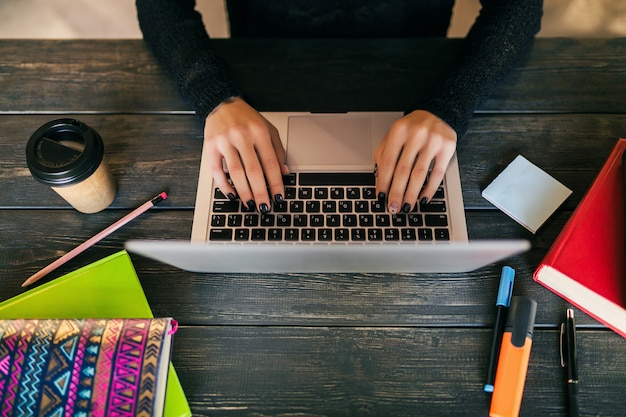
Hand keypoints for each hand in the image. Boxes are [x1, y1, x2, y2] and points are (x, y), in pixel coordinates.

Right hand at [203, 97, 288, 211]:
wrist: (221, 104)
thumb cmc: (246, 119)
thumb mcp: (268, 129)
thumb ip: (278, 150)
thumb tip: (284, 173)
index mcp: (259, 132)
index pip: (270, 163)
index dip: (275, 183)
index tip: (278, 197)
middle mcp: (242, 136)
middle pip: (253, 171)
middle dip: (260, 192)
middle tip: (264, 206)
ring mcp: (225, 141)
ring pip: (236, 173)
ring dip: (244, 192)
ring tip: (250, 204)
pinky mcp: (211, 146)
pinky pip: (217, 171)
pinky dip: (224, 185)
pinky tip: (232, 194)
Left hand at [374, 110, 456, 213]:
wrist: (438, 112)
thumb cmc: (412, 127)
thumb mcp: (394, 134)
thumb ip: (384, 153)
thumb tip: (379, 179)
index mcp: (399, 131)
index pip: (388, 162)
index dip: (383, 182)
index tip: (380, 196)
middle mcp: (416, 134)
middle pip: (403, 170)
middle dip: (396, 193)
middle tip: (393, 208)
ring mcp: (433, 141)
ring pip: (420, 174)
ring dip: (411, 194)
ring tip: (406, 207)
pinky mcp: (447, 148)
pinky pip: (437, 174)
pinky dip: (429, 189)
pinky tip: (422, 198)